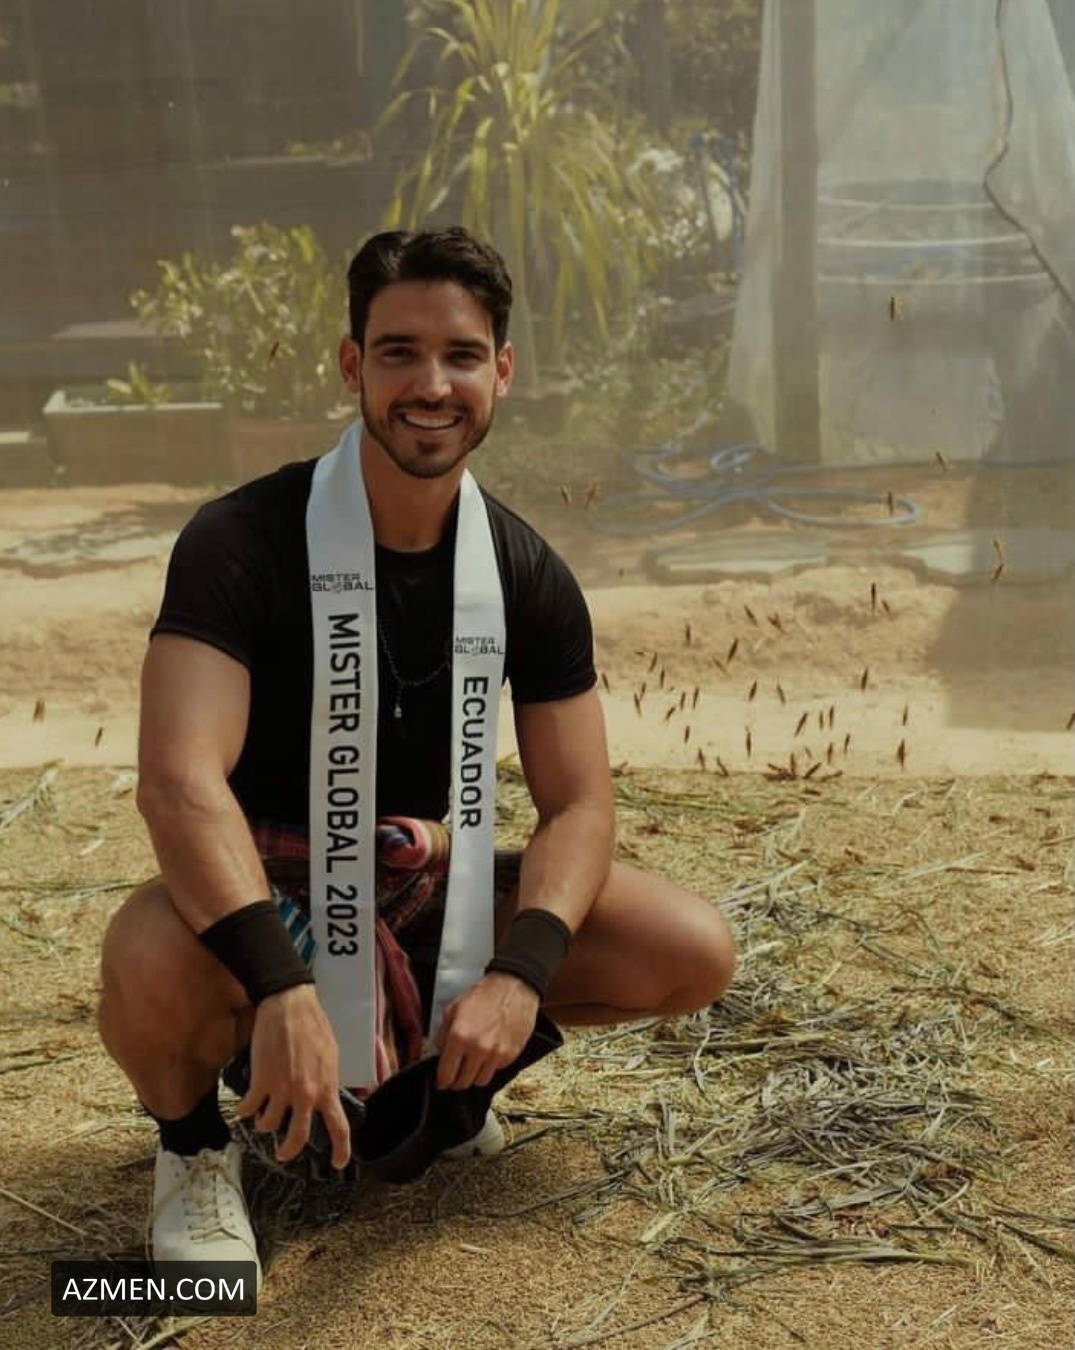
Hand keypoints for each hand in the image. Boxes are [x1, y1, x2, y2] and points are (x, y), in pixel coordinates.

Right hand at [236, 984, 351, 1167]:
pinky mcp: (260, 1082)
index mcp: (327, 1088)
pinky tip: (245, 1106)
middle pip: (297, 1139)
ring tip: (262, 1117)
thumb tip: (326, 1096)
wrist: (289, 1006)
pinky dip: (245, 1111)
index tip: (337, 1163)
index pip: (338, 1128)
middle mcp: (305, 1095)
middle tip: (284, 1153)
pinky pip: (248, 1109)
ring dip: (264, 1124)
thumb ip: (328, 1081)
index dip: (340, 1150)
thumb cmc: (313, 1025)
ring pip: (268, 1125)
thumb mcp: (331, 1056)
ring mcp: (281, 1090)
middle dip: (288, 1151)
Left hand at [434, 971, 539, 1090]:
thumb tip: (440, 1051)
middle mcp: (478, 1049)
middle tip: (457, 1073)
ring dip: (475, 1075)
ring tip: (474, 1063)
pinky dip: (491, 1065)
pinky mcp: (511, 1055)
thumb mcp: (454, 1008)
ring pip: (481, 1081)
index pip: (446, 1074)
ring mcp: (496, 1054)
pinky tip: (490, 1051)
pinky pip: (497, 1070)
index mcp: (459, 1036)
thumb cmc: (485, 994)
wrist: (514, 987)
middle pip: (463, 1082)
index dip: (442, 1081)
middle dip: (457, 1080)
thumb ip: (443, 1033)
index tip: (442, 1082)